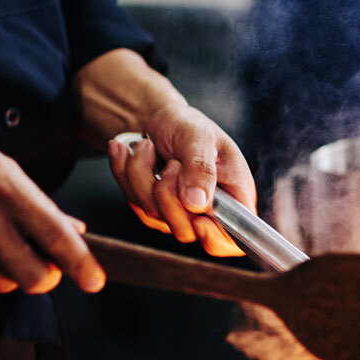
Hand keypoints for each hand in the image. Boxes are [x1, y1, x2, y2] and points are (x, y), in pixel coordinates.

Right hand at [0, 142, 103, 293]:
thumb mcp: (5, 170)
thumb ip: (42, 204)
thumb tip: (78, 232)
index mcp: (7, 192)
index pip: (56, 237)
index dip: (81, 264)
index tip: (95, 282)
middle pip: (36, 278)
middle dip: (47, 275)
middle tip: (44, 261)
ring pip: (7, 283)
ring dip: (11, 271)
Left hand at [106, 103, 256, 256]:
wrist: (160, 119)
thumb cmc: (189, 126)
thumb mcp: (201, 137)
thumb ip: (201, 169)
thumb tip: (197, 204)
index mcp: (235, 198)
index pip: (232, 239)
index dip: (215, 239)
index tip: (199, 221)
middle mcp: (209, 212)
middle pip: (186, 230)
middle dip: (168, 195)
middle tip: (172, 163)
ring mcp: (179, 214)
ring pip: (154, 214)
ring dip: (141, 175)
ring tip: (145, 146)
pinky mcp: (154, 209)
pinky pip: (134, 202)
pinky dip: (125, 173)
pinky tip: (125, 151)